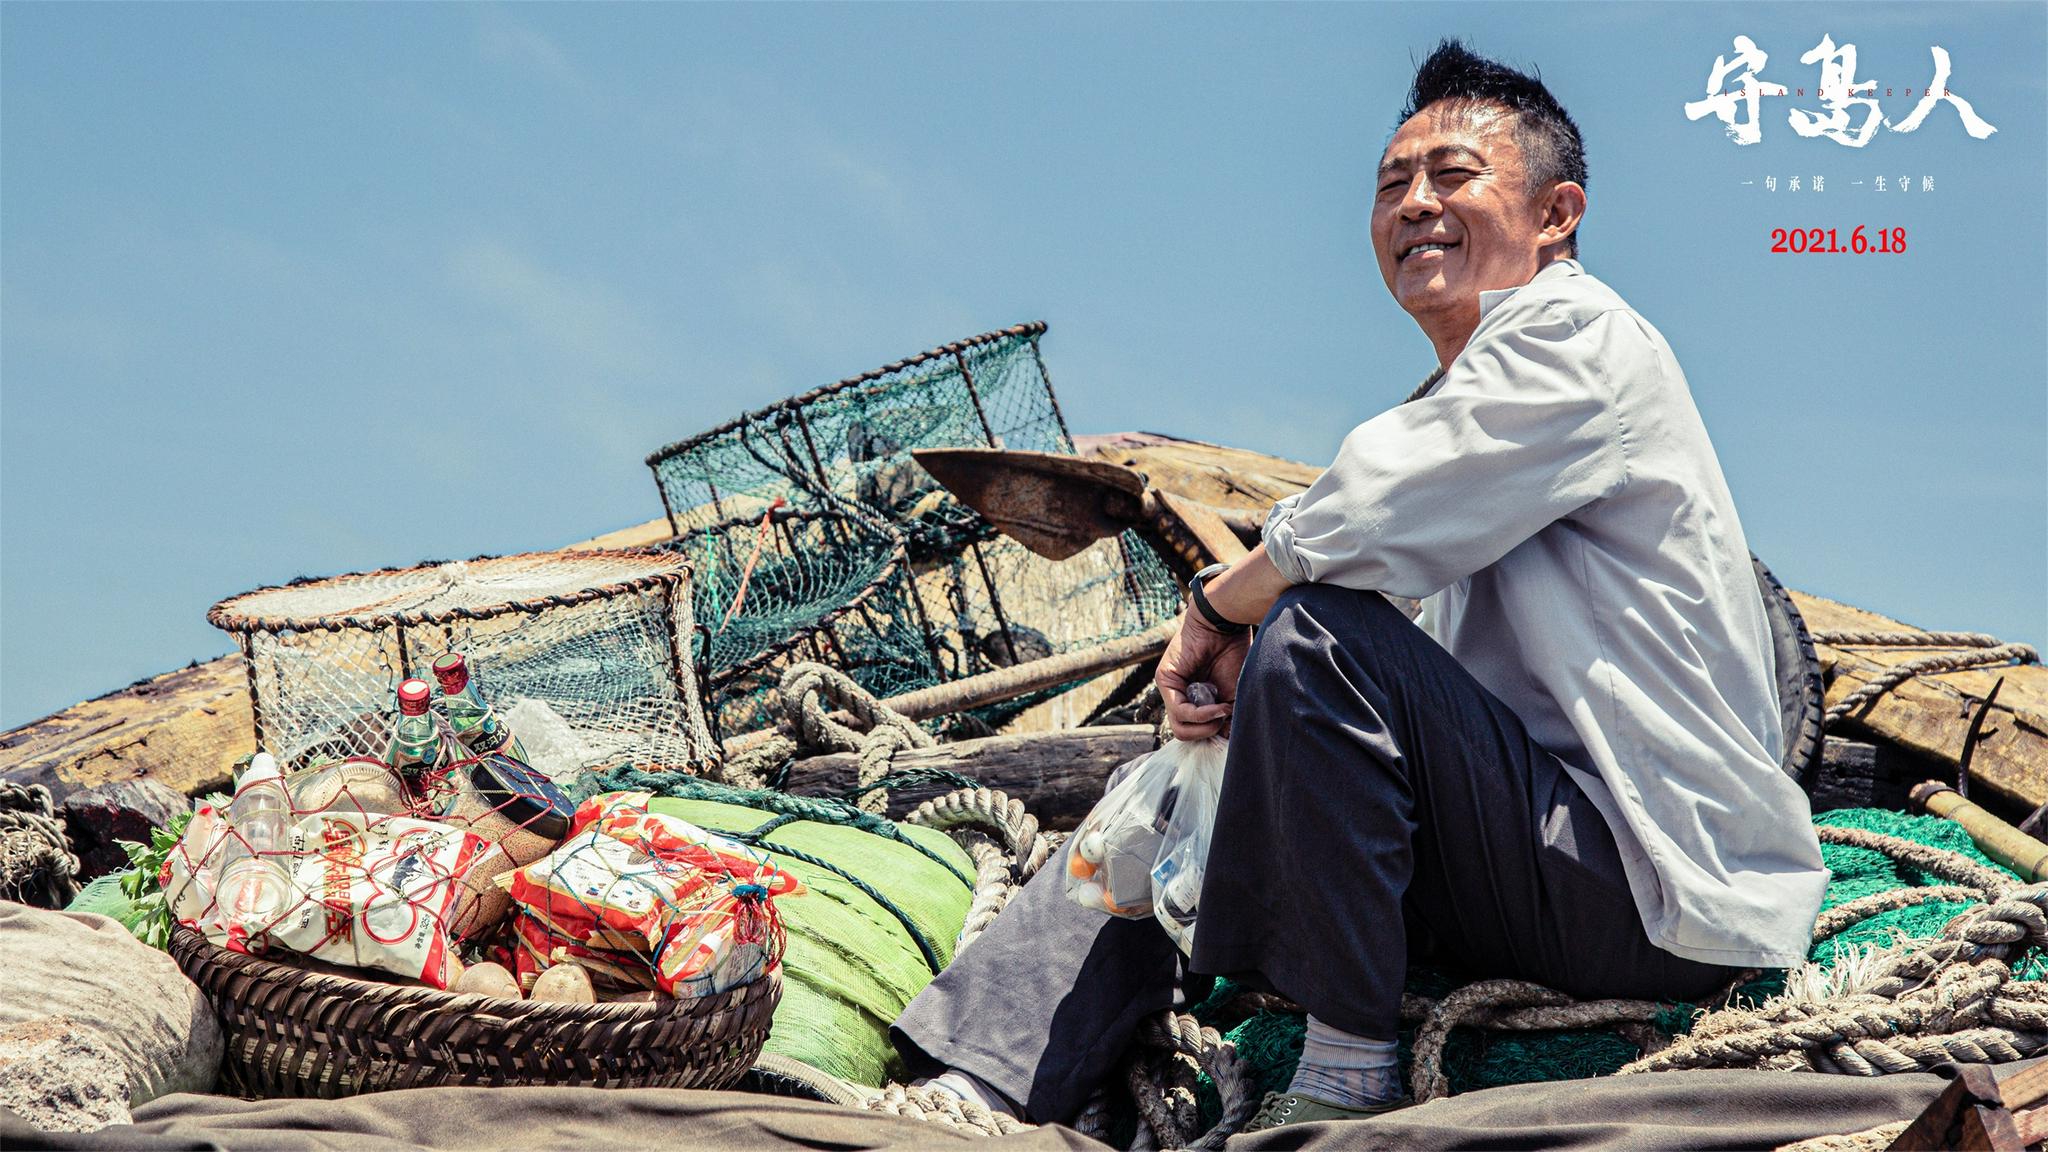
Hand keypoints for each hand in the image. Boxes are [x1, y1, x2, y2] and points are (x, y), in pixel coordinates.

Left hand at [1156, 610, 1248, 739]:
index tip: (1231, 725)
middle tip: (1225, 718)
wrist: (1226, 627)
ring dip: (1206, 725)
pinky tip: (1218, 706)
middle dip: (1208, 733)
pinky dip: (1201, 714)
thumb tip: (1227, 740)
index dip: (1214, 734)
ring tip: (1222, 710)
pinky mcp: (1165, 680)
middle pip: (1185, 734)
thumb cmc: (1234, 655)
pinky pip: (1180, 711)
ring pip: (1180, 728)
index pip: (1195, 731)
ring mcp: (1170, 689)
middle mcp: (1179, 695)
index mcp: (1194, 698)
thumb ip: (1227, 718)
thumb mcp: (1234, 695)